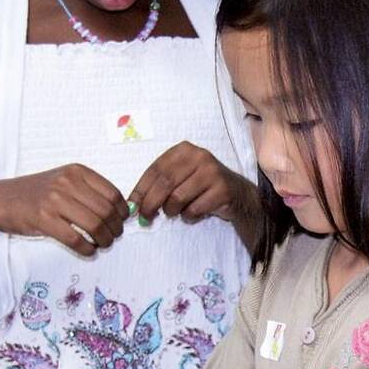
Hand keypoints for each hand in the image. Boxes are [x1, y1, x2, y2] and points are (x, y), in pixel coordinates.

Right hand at [0, 164, 128, 255]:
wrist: (2, 199)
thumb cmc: (39, 192)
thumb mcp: (66, 181)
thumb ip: (90, 191)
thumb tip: (121, 211)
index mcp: (77, 172)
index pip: (112, 193)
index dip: (122, 211)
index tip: (122, 221)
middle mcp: (67, 183)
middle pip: (106, 211)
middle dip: (115, 228)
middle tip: (114, 236)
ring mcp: (54, 200)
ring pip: (94, 225)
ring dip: (104, 240)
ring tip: (103, 244)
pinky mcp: (43, 219)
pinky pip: (75, 239)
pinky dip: (87, 248)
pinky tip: (89, 250)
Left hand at [129, 141, 257, 225]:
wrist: (237, 193)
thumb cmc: (201, 186)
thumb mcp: (180, 177)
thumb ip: (158, 185)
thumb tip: (134, 205)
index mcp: (184, 150)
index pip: (155, 170)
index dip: (140, 190)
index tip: (132, 206)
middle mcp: (199, 156)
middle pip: (165, 184)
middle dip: (151, 204)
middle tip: (146, 218)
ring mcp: (212, 172)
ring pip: (178, 198)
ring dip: (172, 211)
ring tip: (177, 211)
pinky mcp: (222, 190)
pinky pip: (194, 209)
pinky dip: (189, 216)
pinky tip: (194, 213)